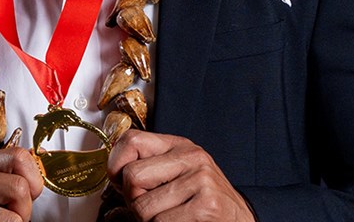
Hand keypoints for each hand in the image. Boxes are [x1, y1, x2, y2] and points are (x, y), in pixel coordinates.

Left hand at [106, 130, 254, 221]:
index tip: (122, 182)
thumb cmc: (202, 202)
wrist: (240, 220)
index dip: (116, 165)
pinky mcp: (207, 205)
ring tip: (170, 217)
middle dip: (134, 200)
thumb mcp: (178, 174)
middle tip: (151, 208)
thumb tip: (112, 174)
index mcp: (180, 146)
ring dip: (150, 221)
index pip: (130, 140)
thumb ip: (150, 168)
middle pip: (132, 177)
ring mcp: (201, 180)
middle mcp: (192, 158)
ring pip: (143, 208)